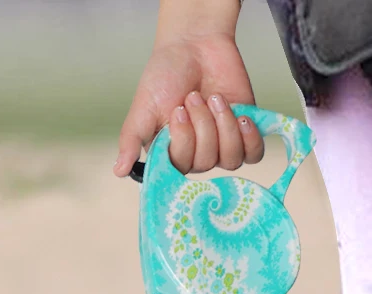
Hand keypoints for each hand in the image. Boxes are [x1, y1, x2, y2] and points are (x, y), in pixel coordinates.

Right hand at [114, 32, 263, 175]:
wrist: (195, 45)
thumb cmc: (165, 76)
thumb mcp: (142, 109)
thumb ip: (131, 141)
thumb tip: (118, 171)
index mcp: (169, 154)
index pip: (181, 169)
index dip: (184, 142)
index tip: (178, 111)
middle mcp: (195, 155)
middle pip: (206, 163)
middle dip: (202, 125)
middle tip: (194, 96)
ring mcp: (221, 146)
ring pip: (230, 159)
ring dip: (224, 126)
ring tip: (215, 98)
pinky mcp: (244, 133)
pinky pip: (254, 154)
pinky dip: (250, 139)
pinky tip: (242, 117)